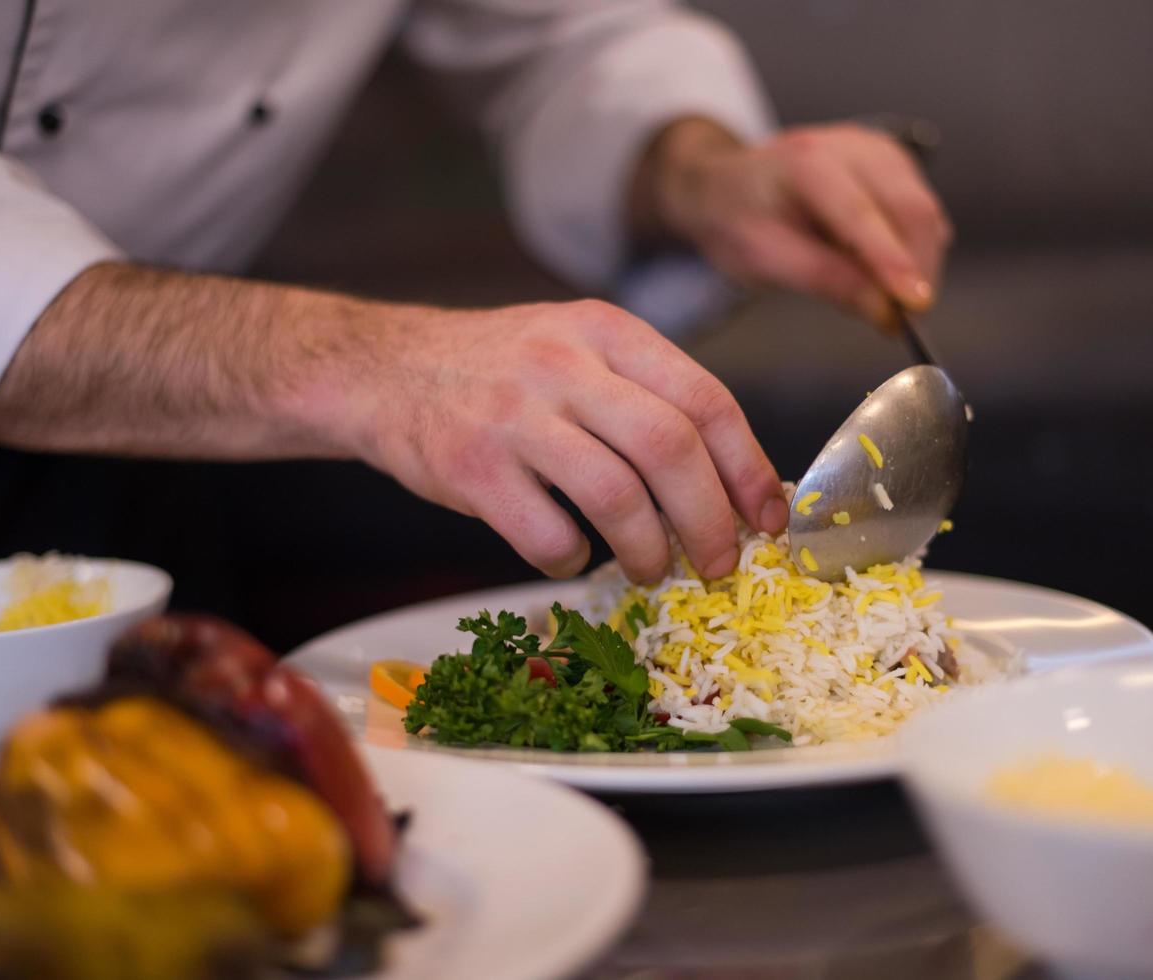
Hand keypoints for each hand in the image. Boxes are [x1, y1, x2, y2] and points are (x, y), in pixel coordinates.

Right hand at [345, 300, 787, 581]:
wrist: (385, 369)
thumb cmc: (501, 371)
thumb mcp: (578, 349)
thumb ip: (646, 396)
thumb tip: (734, 483)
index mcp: (606, 331)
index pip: (705, 399)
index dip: (748, 469)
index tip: (768, 519)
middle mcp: (564, 364)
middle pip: (670, 449)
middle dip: (710, 521)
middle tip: (718, 565)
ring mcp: (514, 415)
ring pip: (616, 497)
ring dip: (648, 552)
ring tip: (650, 571)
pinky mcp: (471, 468)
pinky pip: (547, 534)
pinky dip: (572, 561)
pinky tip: (570, 558)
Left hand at [632, 118, 952, 326]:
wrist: (730, 186)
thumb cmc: (740, 221)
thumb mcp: (764, 259)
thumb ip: (825, 280)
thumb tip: (885, 311)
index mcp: (806, 162)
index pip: (860, 214)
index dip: (892, 261)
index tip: (915, 305)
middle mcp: (852, 147)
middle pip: (911, 209)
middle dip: (917, 272)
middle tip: (905, 325)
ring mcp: (880, 152)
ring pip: (925, 214)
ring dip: (918, 265)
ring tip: (884, 300)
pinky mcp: (896, 166)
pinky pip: (923, 215)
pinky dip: (913, 251)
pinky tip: (881, 270)